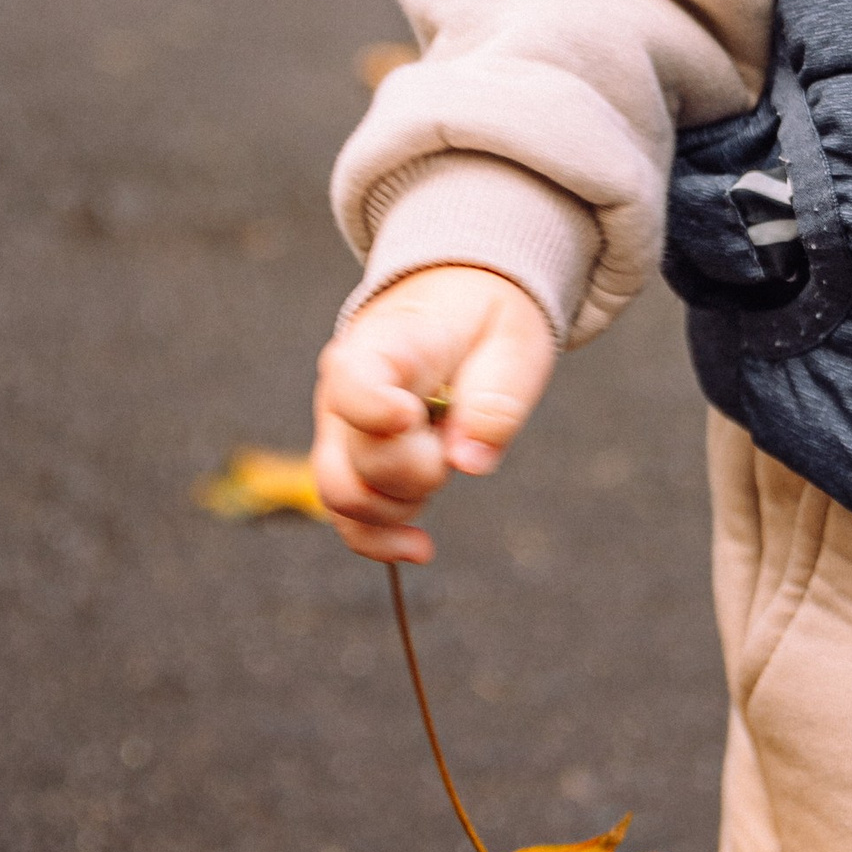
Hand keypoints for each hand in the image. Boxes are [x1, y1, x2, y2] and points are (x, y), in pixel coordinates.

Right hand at [311, 266, 558, 565]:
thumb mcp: (512, 341)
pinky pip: (347, 518)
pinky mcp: (348, 462)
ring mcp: (339, 431)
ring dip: (403, 504)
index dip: (372, 409)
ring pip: (345, 496)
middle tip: (459, 437)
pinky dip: (381, 539)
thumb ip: (494, 398)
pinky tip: (421, 547)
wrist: (456, 305)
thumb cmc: (485, 320)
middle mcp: (342, 391)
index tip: (410, 418)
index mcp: (382, 344)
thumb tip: (469, 462)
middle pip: (357, 460)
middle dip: (419, 470)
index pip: (351, 381)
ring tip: (446, 462)